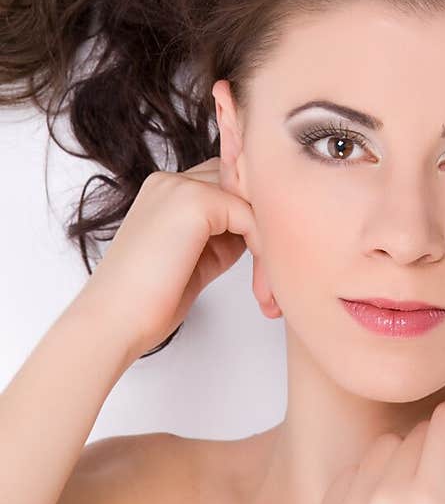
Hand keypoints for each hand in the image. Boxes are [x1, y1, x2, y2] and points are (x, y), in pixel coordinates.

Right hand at [79, 157, 256, 362]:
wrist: (113, 322)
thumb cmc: (147, 301)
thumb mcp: (194, 257)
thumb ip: (222, 234)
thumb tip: (259, 227)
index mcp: (164, 190)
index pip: (225, 182)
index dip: (248, 215)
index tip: (263, 261)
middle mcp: (170, 180)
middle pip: (241, 184)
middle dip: (262, 223)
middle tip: (272, 274)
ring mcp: (181, 186)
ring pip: (249, 199)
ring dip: (267, 238)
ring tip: (269, 286)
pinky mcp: (195, 202)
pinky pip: (250, 216)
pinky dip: (263, 250)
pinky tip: (261, 285)